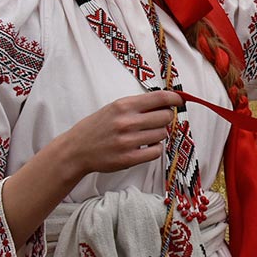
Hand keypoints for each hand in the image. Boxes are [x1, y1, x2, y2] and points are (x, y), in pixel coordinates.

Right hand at [62, 90, 183, 175]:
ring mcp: (127, 142)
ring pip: (162, 134)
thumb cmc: (97, 127)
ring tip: (145, 135)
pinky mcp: (128, 159)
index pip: (160, 98)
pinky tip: (145, 146)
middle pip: (166, 116)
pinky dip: (154, 148)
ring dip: (158, 134)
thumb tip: (168, 101)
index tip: (180, 100)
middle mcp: (126, 122)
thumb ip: (138, 105)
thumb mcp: (114, 108)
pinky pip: (156, 151)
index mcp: (123, 105)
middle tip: (157, 121)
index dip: (175, 98)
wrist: (76, 150)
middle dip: (166, 118)